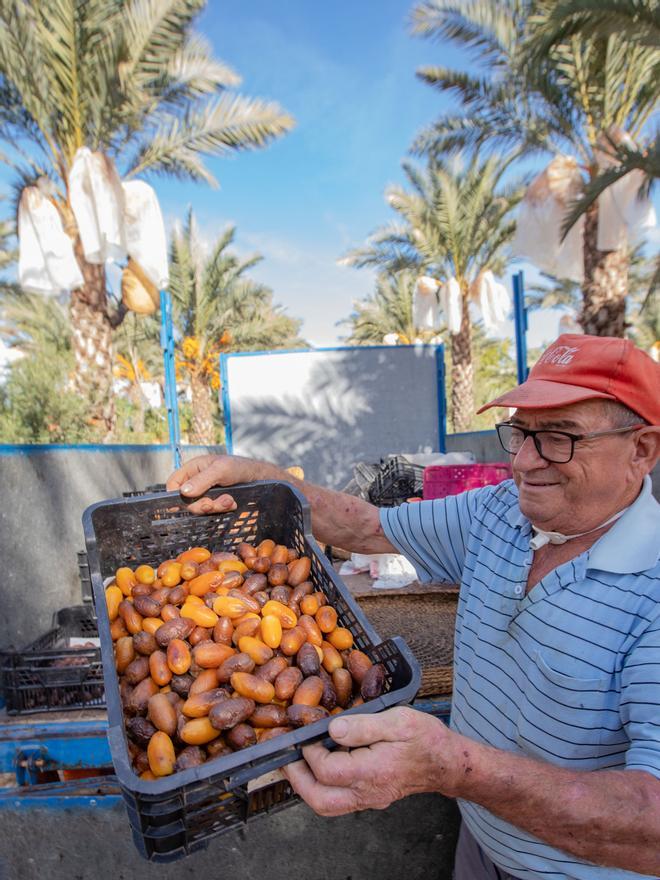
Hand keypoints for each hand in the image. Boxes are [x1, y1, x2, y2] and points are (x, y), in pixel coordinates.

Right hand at [166, 454, 267, 513]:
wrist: (260, 479)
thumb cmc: (240, 467)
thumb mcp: (221, 469)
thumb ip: (202, 480)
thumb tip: (183, 492)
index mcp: (193, 469)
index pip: (173, 484)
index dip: (176, 495)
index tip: (186, 501)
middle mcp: (196, 482)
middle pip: (186, 501)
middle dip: (201, 504)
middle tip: (212, 503)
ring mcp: (206, 494)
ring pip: (200, 509)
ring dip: (214, 507)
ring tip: (229, 500)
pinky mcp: (215, 503)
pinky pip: (212, 512)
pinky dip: (222, 509)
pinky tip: (232, 503)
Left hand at [282, 707, 460, 816]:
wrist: (447, 763)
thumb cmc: (426, 738)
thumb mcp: (399, 720)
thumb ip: (364, 725)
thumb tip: (332, 729)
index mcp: (373, 771)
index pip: (328, 771)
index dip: (310, 753)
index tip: (307, 734)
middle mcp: (368, 791)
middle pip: (320, 800)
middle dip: (296, 779)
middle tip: (286, 757)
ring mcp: (368, 799)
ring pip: (326, 806)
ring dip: (306, 787)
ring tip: (296, 763)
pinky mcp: (370, 798)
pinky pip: (337, 801)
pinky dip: (320, 787)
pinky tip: (318, 766)